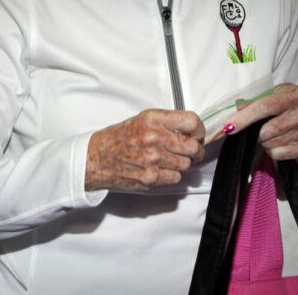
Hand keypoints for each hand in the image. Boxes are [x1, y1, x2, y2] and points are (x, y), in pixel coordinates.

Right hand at [85, 109, 205, 190]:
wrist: (97, 158)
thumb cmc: (119, 138)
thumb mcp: (142, 120)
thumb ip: (166, 123)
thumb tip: (191, 130)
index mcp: (152, 119)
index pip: (191, 121)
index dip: (200, 129)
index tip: (199, 134)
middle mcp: (153, 137)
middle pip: (193, 146)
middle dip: (197, 150)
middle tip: (194, 151)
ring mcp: (152, 158)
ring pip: (186, 163)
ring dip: (183, 163)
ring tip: (171, 159)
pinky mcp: (150, 177)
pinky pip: (176, 178)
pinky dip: (172, 175)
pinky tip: (161, 169)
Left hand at [223, 83, 297, 160]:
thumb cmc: (283, 102)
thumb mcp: (270, 94)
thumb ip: (253, 101)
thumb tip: (235, 109)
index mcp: (293, 95)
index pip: (264, 106)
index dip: (244, 118)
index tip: (228, 127)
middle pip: (267, 130)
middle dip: (254, 133)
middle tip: (253, 129)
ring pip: (271, 144)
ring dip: (263, 141)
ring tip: (267, 133)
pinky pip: (279, 154)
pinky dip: (272, 150)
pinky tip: (277, 140)